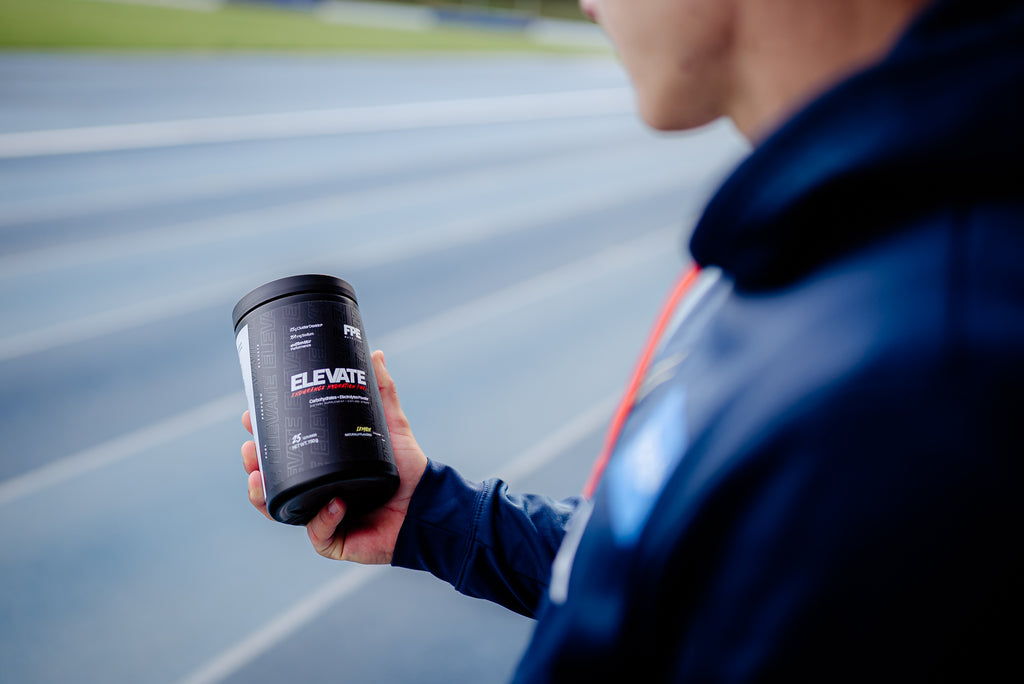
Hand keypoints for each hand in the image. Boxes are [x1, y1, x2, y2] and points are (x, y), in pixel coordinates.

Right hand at [242, 349, 427, 564]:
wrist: (427, 506)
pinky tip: (333, 503)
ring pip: (281, 509)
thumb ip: (383, 392)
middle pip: (272, 479)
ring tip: (257, 477)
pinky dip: (322, 518)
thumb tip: (374, 354)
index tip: (249, 416)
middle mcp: (315, 490)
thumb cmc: (406, 469)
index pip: (282, 450)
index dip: (262, 436)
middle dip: (254, 463)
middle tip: (249, 447)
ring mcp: (320, 516)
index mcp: (322, 465)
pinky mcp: (334, 540)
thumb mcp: (390, 426)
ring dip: (263, 494)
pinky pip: (319, 532)